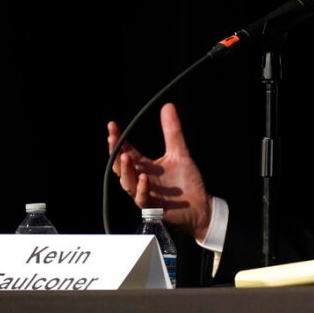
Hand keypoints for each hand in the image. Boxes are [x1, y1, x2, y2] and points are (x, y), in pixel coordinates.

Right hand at [108, 102, 212, 242]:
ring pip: (127, 183)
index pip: (126, 151)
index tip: (112, 126)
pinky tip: (144, 178)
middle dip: (115, 153)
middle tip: (113, 138)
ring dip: (126, 170)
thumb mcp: (179, 152)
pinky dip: (142, 188)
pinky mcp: (154, 207)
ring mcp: (146, 193)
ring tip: (125, 156)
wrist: (201, 205)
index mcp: (144, 167)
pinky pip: (143, 198)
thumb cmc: (187, 182)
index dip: (118, 139)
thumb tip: (168, 106)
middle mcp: (141, 179)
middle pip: (121, 167)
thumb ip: (172, 131)